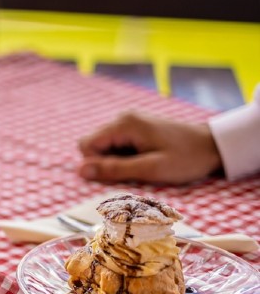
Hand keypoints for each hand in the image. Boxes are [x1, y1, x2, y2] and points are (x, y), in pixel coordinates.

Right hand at [77, 111, 222, 184]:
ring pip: (105, 147)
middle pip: (93, 146)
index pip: (86, 146)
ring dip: (116, 162)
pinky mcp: (137, 128)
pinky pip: (117, 145)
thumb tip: (80, 171)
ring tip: (142, 167)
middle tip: (134, 172)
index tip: (120, 175)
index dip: (96, 165)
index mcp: (124, 124)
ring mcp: (130, 122)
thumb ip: (114, 170)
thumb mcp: (150, 169)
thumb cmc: (185, 158)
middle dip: (106, 164)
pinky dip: (125, 157)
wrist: (214, 146)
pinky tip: (144, 161)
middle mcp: (123, 118)